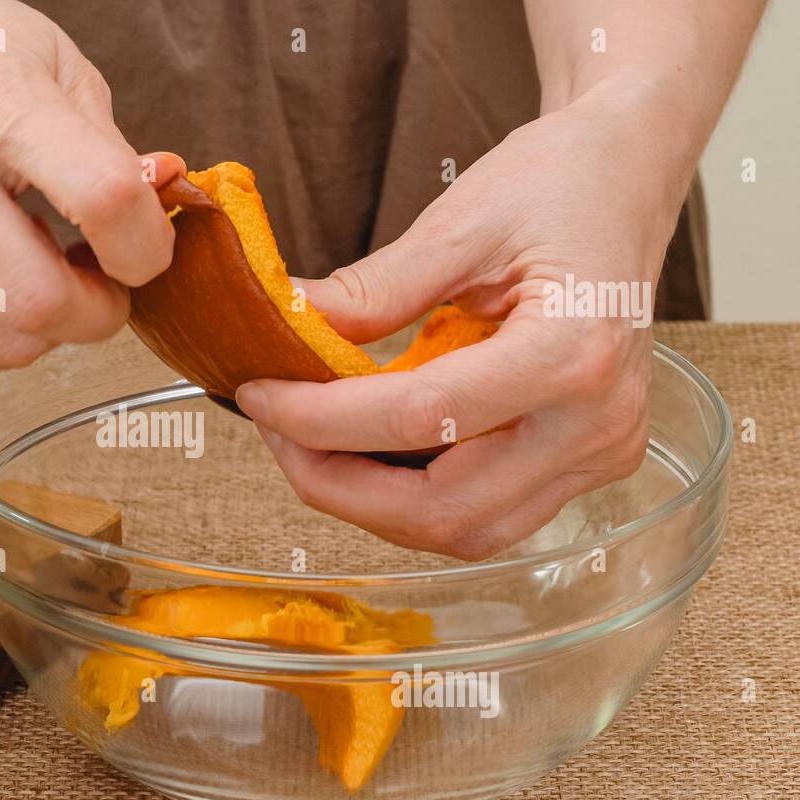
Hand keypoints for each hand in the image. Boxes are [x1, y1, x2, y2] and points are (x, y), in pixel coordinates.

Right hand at [0, 0, 179, 366]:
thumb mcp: (54, 63)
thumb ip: (112, 148)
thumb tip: (161, 207)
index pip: (103, 199)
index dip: (147, 245)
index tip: (147, 247)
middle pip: (41, 303)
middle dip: (99, 314)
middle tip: (105, 280)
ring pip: (3, 340)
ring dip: (52, 328)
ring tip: (53, 274)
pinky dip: (4, 330)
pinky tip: (8, 280)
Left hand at [235, 81, 689, 559]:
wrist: (628, 181)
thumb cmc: (557, 184)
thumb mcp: (459, 223)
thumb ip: (371, 291)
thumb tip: (282, 332)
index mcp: (574, 353)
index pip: (423, 419)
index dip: (322, 420)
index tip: (259, 396)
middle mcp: (598, 425)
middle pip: (443, 507)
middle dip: (336, 485)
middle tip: (275, 433)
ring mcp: (599, 455)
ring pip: (464, 531)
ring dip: (371, 504)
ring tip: (312, 445)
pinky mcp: (586, 464)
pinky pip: (486, 514)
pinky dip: (414, 498)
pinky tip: (368, 455)